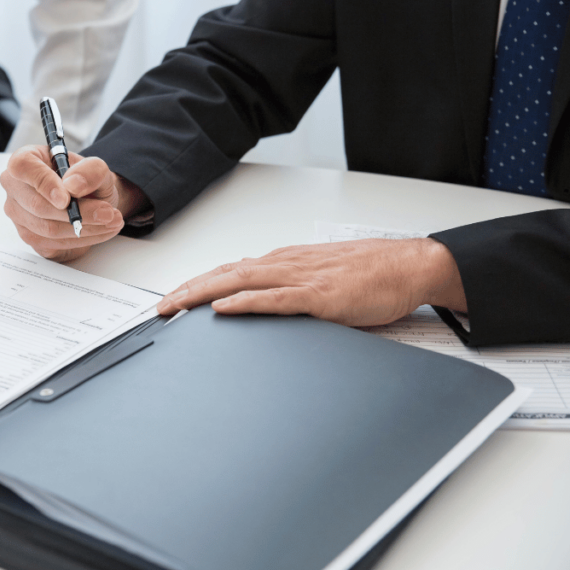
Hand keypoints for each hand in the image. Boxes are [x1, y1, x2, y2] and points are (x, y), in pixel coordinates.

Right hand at [0, 145, 147, 260]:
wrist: (92, 199)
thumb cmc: (85, 180)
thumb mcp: (97, 168)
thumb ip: (89, 171)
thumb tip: (73, 186)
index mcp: (25, 161)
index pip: (22, 168)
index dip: (44, 184)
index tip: (67, 198)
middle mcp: (16, 188)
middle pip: (38, 206)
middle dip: (78, 212)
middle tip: (108, 212)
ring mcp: (20, 216)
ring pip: (48, 229)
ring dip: (85, 228)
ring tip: (111, 220)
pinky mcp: (31, 238)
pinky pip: (54, 244)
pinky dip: (82, 239)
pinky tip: (100, 230)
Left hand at [157, 238, 466, 325]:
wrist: (409, 266)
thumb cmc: (370, 275)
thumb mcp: (320, 278)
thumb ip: (290, 289)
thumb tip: (261, 304)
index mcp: (284, 261)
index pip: (230, 270)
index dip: (197, 283)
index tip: (172, 298)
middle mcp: (285, 264)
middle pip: (224, 274)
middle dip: (188, 291)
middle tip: (160, 308)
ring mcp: (301, 278)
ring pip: (240, 282)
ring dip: (203, 294)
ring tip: (176, 306)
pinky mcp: (320, 296)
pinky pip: (275, 299)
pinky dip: (245, 302)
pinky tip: (223, 308)